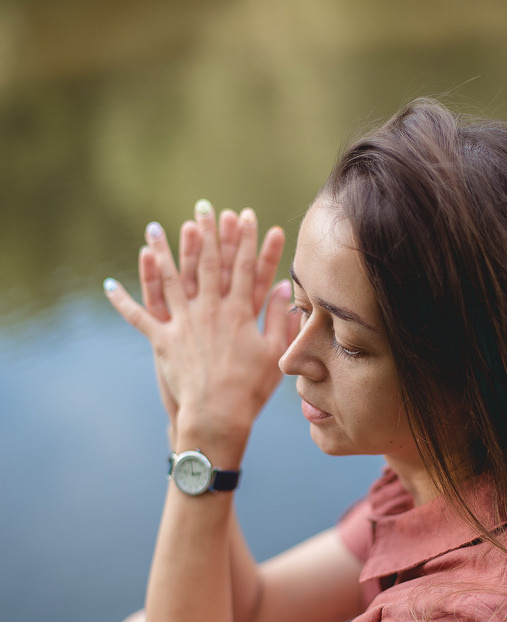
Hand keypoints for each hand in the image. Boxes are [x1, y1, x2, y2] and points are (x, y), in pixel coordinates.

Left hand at [105, 202, 296, 456]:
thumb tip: (283, 290)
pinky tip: (108, 284)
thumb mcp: (273, 353)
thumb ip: (278, 319)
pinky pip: (138, 316)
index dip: (245, 240)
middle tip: (203, 206)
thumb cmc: (250, 389)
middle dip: (206, 233)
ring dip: (161, 251)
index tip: (245, 215)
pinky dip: (122, 301)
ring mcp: (183, 323)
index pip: (243, 268)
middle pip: (206, 264)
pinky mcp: (162, 341)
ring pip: (169, 280)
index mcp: (237, 313)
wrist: (218, 415)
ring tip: (153, 227)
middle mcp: (208, 310)